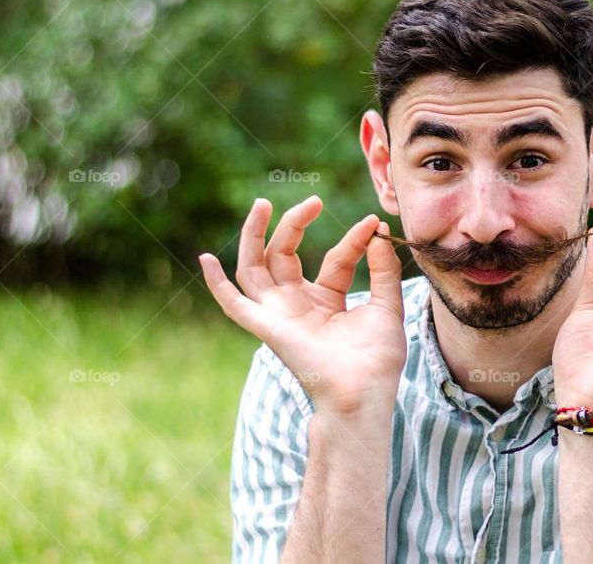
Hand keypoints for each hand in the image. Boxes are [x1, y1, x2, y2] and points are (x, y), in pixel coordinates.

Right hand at [198, 196, 405, 413]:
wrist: (365, 391)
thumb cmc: (377, 359)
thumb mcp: (387, 305)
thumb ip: (383, 269)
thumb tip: (379, 233)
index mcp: (326, 301)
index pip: (334, 259)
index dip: (354, 240)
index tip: (373, 223)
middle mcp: (298, 305)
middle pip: (284, 255)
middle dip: (294, 225)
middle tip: (313, 201)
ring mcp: (280, 314)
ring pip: (254, 268)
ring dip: (254, 236)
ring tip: (262, 205)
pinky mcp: (267, 326)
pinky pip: (233, 305)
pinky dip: (216, 284)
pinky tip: (205, 259)